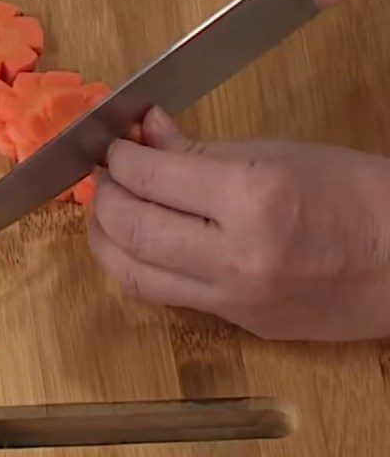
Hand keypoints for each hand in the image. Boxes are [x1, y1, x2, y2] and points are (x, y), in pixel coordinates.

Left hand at [88, 107, 389, 340]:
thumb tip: (145, 131)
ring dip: (105, 239)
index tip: (115, 146)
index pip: (151, 178)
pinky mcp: (241, 324)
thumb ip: (197, 149)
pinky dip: (138, 267)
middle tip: (105, 176)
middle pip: (131, 230)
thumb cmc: (352, 191)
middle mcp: (237, 257)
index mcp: (252, 199)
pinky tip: (138, 243)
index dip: (120, 158)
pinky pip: (167, 297)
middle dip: (103, 197)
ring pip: (135, 276)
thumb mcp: (273, 153)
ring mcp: (237, 301)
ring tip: (107, 211)